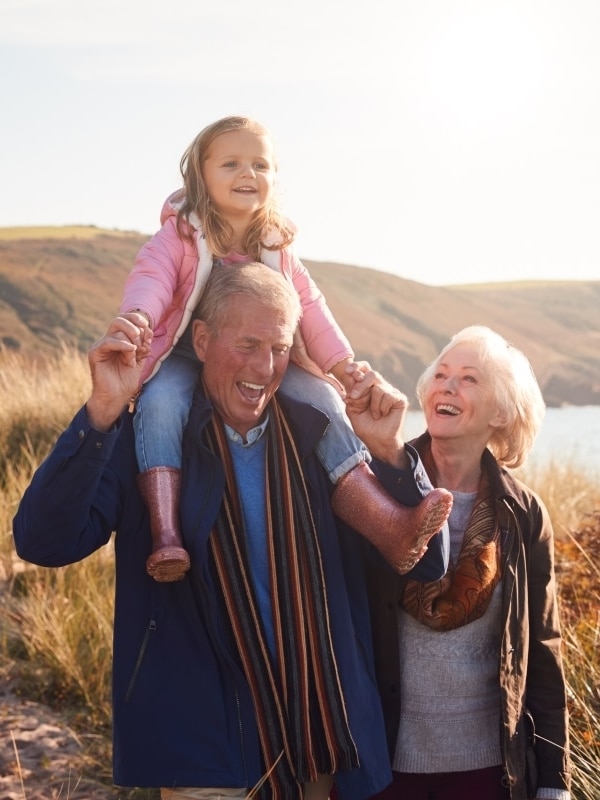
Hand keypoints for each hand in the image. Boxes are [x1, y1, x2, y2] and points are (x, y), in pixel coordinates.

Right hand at [86, 314, 152, 430]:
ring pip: (116, 329)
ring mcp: (101, 346)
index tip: (147, 328)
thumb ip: (143, 345)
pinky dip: (122, 344)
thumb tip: (148, 330)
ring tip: (136, 355)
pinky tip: (131, 351)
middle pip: (119, 320)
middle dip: (134, 326)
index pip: (125, 320)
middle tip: (142, 339)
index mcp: (119, 340)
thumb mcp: (139, 359)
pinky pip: (108, 341)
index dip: (137, 320)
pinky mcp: (95, 353)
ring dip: (132, 341)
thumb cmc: (126, 380)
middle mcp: (109, 340)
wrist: (116, 396)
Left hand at [345, 371, 409, 467]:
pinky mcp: (400, 399)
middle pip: (371, 374)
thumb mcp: (352, 409)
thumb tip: (352, 378)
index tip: (348, 371)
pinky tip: (383, 414)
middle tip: (354, 396)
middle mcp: (380, 386)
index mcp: (367, 386)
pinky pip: (388, 396)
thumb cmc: (365, 425)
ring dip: (372, 405)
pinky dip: (382, 408)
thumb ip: (351, 394)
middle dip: (361, 385)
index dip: (357, 366)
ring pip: (378, 388)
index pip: (364, 368)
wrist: (376, 440)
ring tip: (375, 415)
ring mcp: (391, 391)